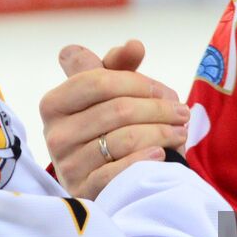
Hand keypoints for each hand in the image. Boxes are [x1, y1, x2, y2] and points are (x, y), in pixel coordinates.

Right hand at [39, 39, 189, 198]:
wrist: (105, 178)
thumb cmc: (107, 125)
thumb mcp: (110, 92)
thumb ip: (119, 65)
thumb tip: (134, 45)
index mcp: (55, 102)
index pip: (98, 80)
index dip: (137, 82)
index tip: (160, 91)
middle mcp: (54, 133)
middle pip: (117, 109)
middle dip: (158, 109)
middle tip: (182, 113)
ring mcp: (66, 164)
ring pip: (124, 139)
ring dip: (161, 133)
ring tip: (180, 132)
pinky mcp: (83, 190)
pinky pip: (119, 171)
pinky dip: (144, 160)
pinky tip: (161, 154)